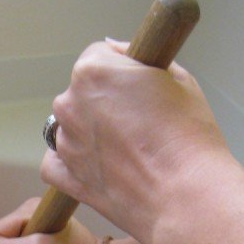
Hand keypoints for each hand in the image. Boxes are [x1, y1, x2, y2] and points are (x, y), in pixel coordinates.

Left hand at [45, 38, 231, 243]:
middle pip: (82, 92)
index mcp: (92, 72)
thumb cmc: (187, 137)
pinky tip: (97, 165)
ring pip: (71, 126)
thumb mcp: (178, 78)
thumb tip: (114, 49)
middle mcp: (70, 105)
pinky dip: (70, 163)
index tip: (139, 84)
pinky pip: (56, 163)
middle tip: (139, 120)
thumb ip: (138, 59)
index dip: (122, 68)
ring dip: (91, 132)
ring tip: (128, 149)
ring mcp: (65, 142)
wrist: (184, 194)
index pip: (98, 55)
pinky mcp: (66, 177)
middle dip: (104, 100)